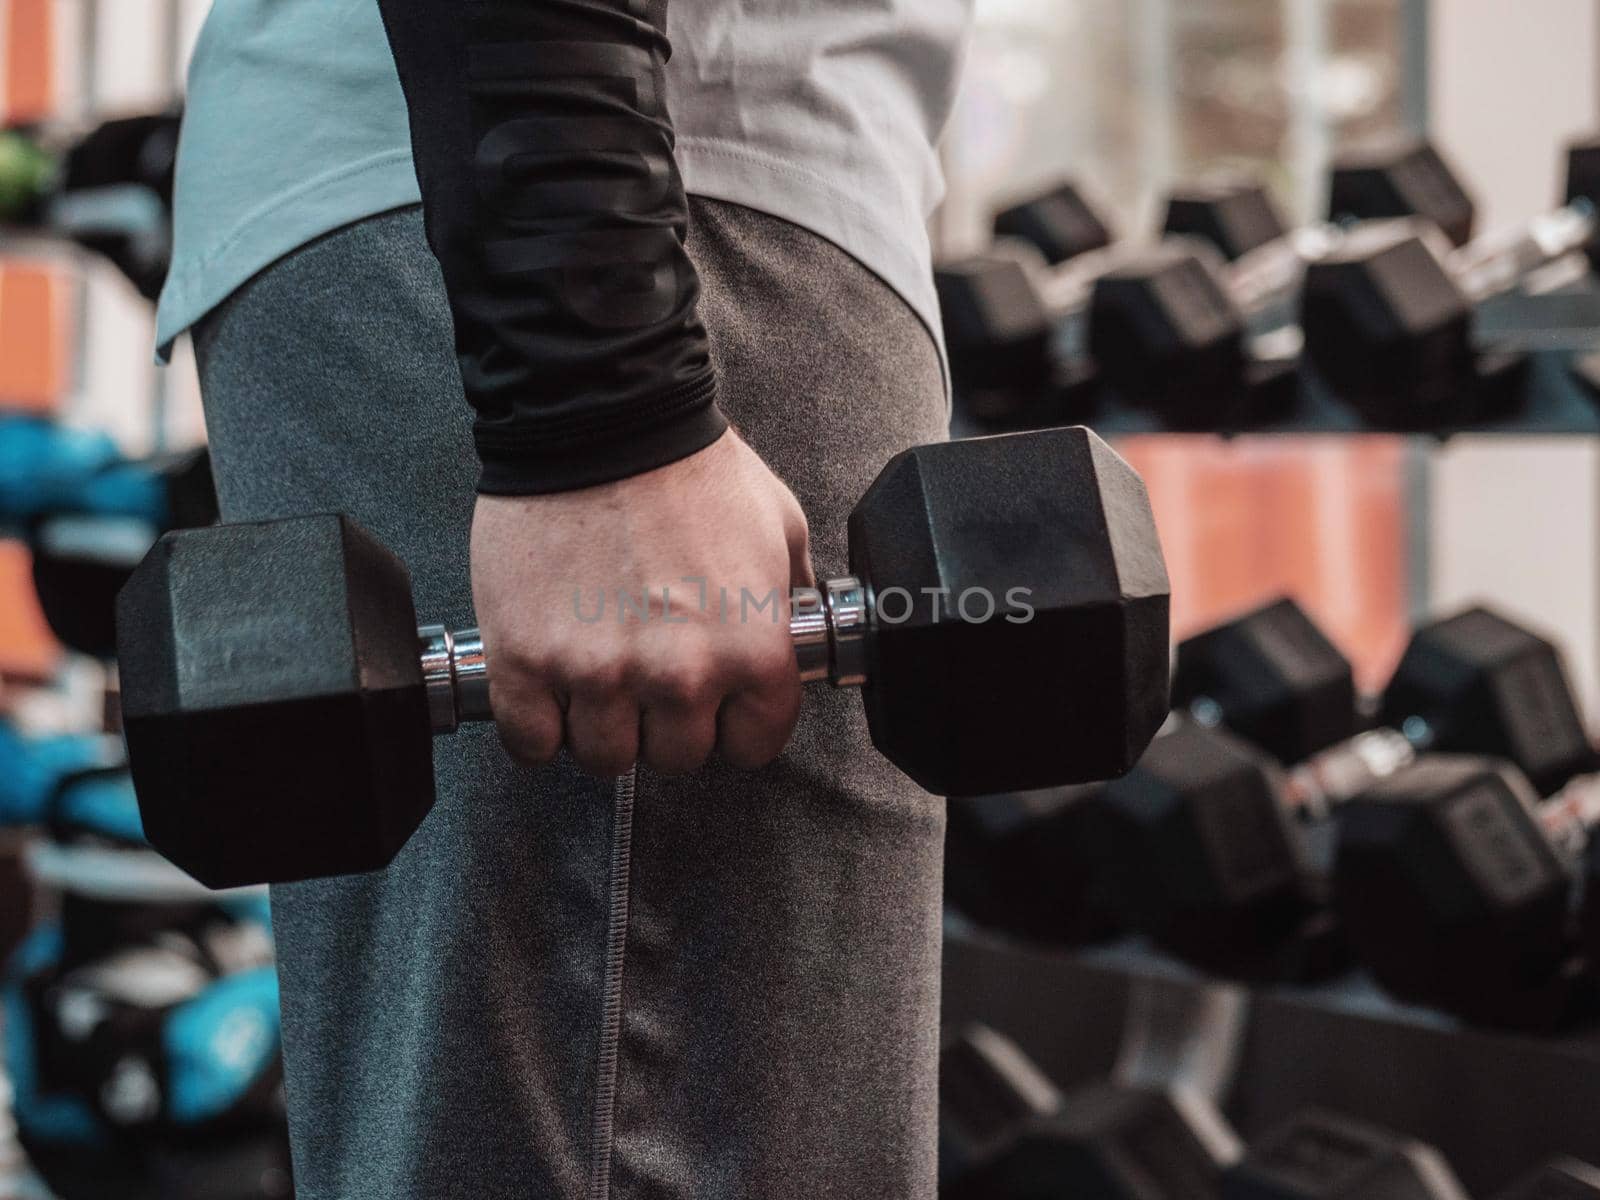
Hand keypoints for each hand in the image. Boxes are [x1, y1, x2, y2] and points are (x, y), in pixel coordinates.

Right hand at [470, 432, 812, 776]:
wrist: (600, 415)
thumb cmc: (689, 464)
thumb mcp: (780, 528)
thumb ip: (790, 598)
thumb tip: (793, 634)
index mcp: (752, 650)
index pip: (754, 746)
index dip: (735, 725)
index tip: (717, 706)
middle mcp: (679, 675)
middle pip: (676, 758)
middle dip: (667, 723)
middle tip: (651, 677)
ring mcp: (598, 673)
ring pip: (603, 757)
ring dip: (601, 725)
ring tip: (599, 676)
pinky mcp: (525, 660)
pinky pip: (531, 742)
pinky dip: (537, 726)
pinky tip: (548, 689)